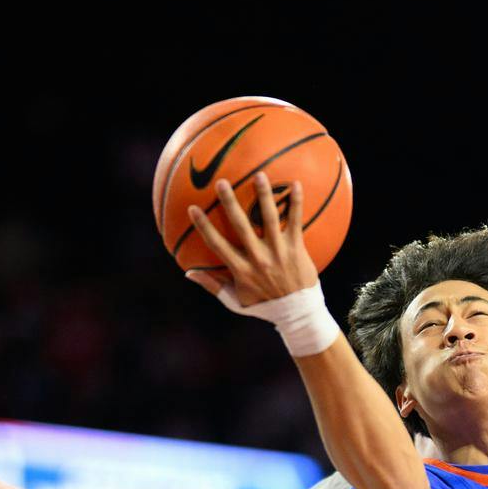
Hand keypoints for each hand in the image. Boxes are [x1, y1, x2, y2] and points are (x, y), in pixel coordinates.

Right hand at [186, 171, 316, 310]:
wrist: (299, 314)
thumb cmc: (265, 307)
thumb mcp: (236, 302)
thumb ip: (213, 286)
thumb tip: (188, 273)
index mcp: (242, 270)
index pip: (218, 245)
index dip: (204, 227)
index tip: (192, 208)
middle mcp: (259, 258)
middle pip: (241, 226)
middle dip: (230, 203)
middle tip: (221, 182)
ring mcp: (279, 251)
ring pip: (270, 218)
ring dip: (264, 195)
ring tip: (259, 174)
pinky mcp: (297, 248)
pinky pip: (296, 221)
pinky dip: (297, 202)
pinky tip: (297, 183)